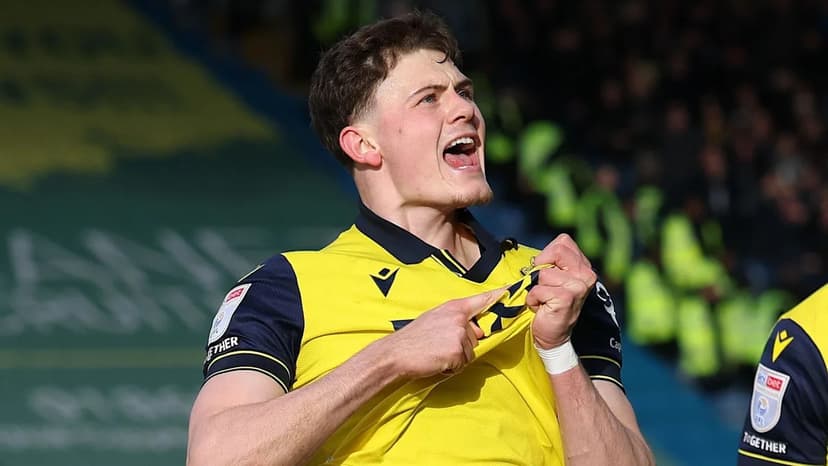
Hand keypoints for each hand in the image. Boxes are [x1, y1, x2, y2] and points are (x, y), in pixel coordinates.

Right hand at [381, 287, 504, 378]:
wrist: (396, 353)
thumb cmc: (413, 338)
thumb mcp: (434, 319)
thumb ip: (455, 320)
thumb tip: (474, 331)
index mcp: (453, 307)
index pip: (481, 300)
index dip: (499, 295)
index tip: (512, 290)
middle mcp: (459, 319)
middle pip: (476, 335)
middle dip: (463, 344)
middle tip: (440, 345)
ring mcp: (459, 335)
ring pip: (470, 351)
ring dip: (457, 357)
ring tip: (437, 353)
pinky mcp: (457, 352)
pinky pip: (463, 364)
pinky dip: (452, 367)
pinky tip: (437, 361)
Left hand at [527, 234, 596, 348]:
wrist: (552, 335)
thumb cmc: (548, 304)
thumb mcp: (550, 277)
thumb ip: (548, 263)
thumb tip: (533, 259)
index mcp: (583, 265)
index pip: (562, 242)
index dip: (546, 255)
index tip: (546, 274)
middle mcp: (586, 274)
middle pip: (556, 251)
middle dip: (541, 269)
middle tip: (544, 287)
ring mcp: (578, 286)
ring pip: (544, 273)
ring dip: (536, 288)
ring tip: (545, 300)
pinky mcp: (567, 298)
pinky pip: (538, 290)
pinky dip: (533, 299)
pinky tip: (543, 308)